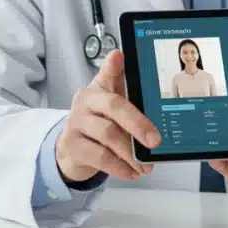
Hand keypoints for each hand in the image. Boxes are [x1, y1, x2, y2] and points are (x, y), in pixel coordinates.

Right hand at [56, 50, 159, 182]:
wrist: (73, 148)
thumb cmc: (98, 122)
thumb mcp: (110, 104)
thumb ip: (121, 86)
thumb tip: (120, 56)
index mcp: (96, 89)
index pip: (107, 76)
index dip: (113, 67)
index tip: (118, 55)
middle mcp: (83, 102)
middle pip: (114, 108)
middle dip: (138, 124)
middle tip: (155, 141)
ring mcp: (75, 124)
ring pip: (109, 135)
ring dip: (131, 153)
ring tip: (146, 166)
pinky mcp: (72, 146)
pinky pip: (100, 157)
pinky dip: (119, 167)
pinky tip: (131, 172)